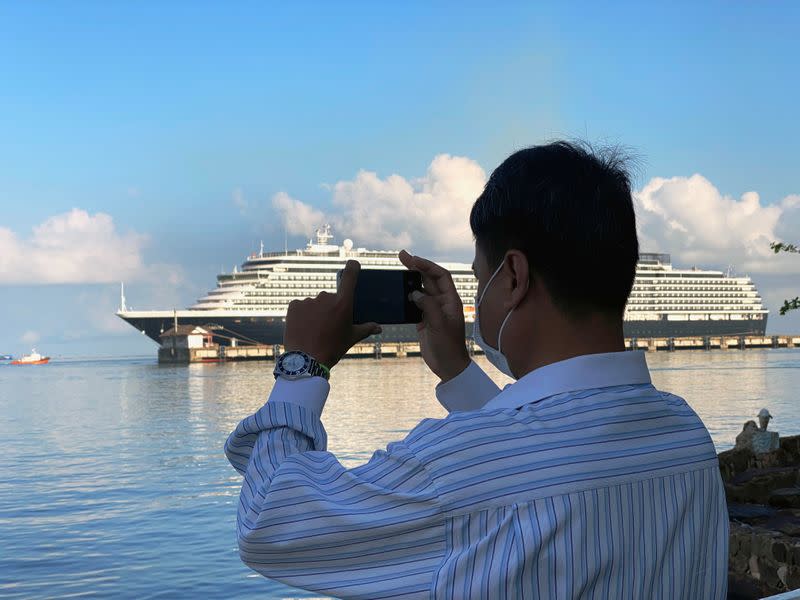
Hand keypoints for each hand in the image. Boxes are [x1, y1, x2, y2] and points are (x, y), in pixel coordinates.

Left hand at [283, 260, 380, 367]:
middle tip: (328, 326)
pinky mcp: (294, 305)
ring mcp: (309, 301)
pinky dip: (301, 315)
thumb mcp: (351, 338)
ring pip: (314, 304)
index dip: (352, 267)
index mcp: (343, 302)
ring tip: (314, 331)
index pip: (350, 275)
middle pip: (330, 297)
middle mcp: (326, 297)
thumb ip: (366, 329)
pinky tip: (303, 328)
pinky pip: (300, 306)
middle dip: (330, 309)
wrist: (306, 361)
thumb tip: (379, 328)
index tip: (352, 264)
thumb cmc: (332, 348)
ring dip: (315, 313)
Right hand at [399, 250, 468, 381]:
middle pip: (429, 279)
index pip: (440, 276)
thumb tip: (415, 293)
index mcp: (451, 301)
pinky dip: (406, 296)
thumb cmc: (449, 346)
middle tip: (401, 256)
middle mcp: (442, 302)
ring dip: (410, 280)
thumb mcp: (440, 325)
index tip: (413, 259)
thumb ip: (428, 306)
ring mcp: (432, 311)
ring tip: (398, 269)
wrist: (448, 366)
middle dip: (416, 267)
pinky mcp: (424, 320)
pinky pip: (414, 303)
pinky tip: (398, 292)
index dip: (427, 265)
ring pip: (421, 289)